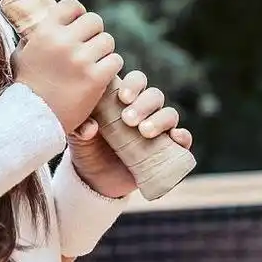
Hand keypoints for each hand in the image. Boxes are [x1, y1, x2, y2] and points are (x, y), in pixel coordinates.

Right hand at [12, 0, 121, 133]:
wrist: (31, 119)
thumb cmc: (25, 86)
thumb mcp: (21, 55)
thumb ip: (33, 37)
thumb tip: (42, 18)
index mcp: (45, 31)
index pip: (72, 5)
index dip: (78, 14)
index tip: (77, 26)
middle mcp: (63, 41)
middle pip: (95, 21)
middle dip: (93, 33)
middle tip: (88, 47)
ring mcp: (81, 59)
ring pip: (108, 41)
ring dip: (103, 51)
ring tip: (93, 62)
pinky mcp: (95, 78)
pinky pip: (115, 61)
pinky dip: (110, 67)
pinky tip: (100, 75)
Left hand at [68, 70, 193, 199]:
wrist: (96, 180)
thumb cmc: (87, 149)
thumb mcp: (77, 138)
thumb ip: (79, 128)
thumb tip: (90, 128)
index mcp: (124, 99)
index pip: (136, 81)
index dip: (133, 84)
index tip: (123, 98)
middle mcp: (145, 111)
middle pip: (154, 96)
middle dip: (144, 104)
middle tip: (128, 120)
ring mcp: (158, 129)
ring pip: (169, 114)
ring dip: (160, 119)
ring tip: (144, 132)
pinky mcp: (168, 150)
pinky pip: (183, 139)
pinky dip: (182, 136)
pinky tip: (174, 138)